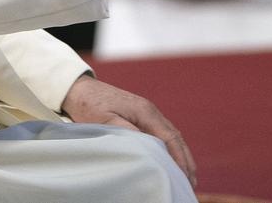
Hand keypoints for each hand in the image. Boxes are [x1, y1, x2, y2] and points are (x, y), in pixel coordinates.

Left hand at [61, 75, 196, 187]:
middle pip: (176, 137)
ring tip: (186, 175)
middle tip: (191, 182)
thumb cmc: (90, 105)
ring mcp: (147, 113)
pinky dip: (171, 148)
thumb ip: (125, 130)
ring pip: (171, 135)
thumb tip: (145, 145)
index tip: (184, 175)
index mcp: (145, 111)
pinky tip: (170, 160)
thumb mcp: (104, 119)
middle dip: (186, 159)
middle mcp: (150, 111)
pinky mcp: (141, 116)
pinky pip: (162, 133)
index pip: (170, 137)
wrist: (80, 89)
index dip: (179, 157)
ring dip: (180, 154)